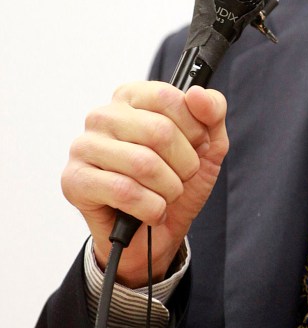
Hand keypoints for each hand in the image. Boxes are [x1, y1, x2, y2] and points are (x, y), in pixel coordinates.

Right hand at [62, 82, 228, 286]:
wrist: (157, 234)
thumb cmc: (176, 179)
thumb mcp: (208, 143)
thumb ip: (212, 111)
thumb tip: (197, 93)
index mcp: (132, 96)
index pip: (168, 97)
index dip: (194, 128)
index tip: (196, 145)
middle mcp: (103, 115)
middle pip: (159, 131)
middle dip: (184, 163)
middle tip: (182, 177)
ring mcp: (84, 147)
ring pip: (143, 163)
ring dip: (169, 189)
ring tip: (167, 196)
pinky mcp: (74, 180)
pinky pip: (124, 191)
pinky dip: (151, 207)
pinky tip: (152, 211)